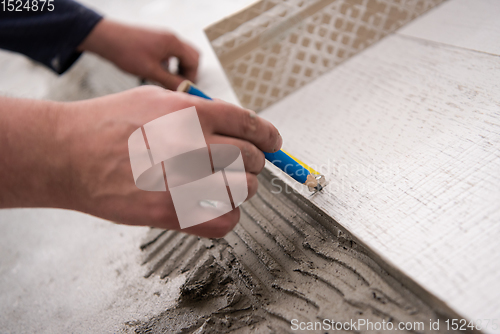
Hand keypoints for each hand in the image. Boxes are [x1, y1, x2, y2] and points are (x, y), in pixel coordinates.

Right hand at [57, 87, 281, 237]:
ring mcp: (183, 181)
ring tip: (227, 184)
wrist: (67, 154)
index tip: (272, 144)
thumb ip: (199, 110)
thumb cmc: (109, 124)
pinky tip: (216, 206)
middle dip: (254, 163)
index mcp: (191, 113)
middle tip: (245, 165)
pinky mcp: (171, 214)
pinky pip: (226, 221)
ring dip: (242, 189)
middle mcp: (192, 145)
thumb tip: (236, 126)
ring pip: (245, 190)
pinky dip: (228, 215)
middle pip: (253, 159)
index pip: (252, 124)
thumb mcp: (156, 98)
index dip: (269, 136)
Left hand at [78, 19, 198, 90]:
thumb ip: (170, 81)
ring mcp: (163, 38)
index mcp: (173, 43)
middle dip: (189, 72)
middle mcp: (171, 38)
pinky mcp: (155, 40)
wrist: (106, 38)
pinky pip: (171, 52)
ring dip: (180, 68)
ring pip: (181, 54)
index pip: (193, 61)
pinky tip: (160, 71)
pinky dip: (171, 63)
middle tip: (180, 85)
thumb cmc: (127, 52)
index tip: (185, 89)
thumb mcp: (151, 71)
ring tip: (170, 80)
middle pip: (191, 56)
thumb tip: (184, 90)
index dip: (191, 77)